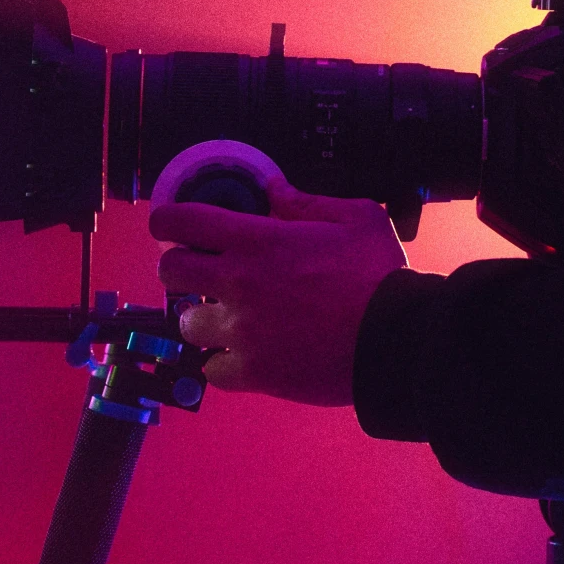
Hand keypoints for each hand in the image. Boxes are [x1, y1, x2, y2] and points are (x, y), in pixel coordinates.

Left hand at [151, 182, 405, 405]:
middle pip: (171, 272)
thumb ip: (307, 203)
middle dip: (182, 266)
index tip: (171, 224)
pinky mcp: (253, 372)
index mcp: (259, 242)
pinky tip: (245, 353)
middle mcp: (239, 285)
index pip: (182, 221)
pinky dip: (223, 362)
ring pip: (187, 324)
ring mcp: (242, 332)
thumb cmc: (379, 276)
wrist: (396, 340)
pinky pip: (212, 370)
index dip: (168, 219)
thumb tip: (273, 190)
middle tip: (204, 269)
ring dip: (204, 316)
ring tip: (230, 316)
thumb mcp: (357, 219)